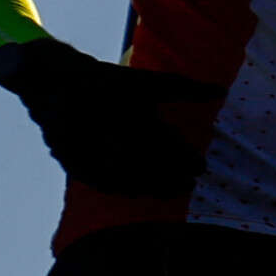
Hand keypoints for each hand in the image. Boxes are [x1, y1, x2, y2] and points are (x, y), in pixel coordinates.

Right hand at [0, 38, 209, 194]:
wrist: (53, 83)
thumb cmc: (109, 82)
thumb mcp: (147, 82)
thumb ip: (186, 89)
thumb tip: (222, 92)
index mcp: (128, 110)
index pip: (163, 143)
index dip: (184, 158)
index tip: (202, 167)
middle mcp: (106, 130)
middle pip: (145, 163)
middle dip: (170, 177)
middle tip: (190, 185)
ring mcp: (86, 146)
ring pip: (121, 175)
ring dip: (149, 187)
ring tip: (171, 192)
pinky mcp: (69, 158)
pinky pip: (96, 180)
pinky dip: (120, 189)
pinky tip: (138, 194)